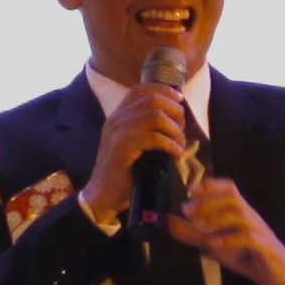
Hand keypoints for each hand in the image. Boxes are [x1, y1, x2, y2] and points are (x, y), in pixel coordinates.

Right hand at [82, 82, 196, 229]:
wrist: (103, 195)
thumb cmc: (123, 172)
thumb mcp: (133, 144)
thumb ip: (145, 128)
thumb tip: (175, 118)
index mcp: (118, 115)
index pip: (141, 89)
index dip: (163, 90)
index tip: (179, 100)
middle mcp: (116, 119)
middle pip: (153, 99)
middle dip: (174, 111)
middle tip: (182, 129)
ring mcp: (117, 131)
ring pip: (156, 116)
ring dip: (175, 130)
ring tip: (179, 144)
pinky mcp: (122, 146)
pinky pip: (154, 137)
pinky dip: (170, 144)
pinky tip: (176, 153)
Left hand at [165, 178, 284, 284]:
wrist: (273, 273)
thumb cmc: (243, 252)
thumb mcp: (213, 241)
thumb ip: (191, 232)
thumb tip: (165, 220)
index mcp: (238, 211)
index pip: (228, 188)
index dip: (210, 185)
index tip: (190, 189)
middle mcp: (249, 216)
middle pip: (232, 197)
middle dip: (209, 200)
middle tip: (187, 210)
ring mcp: (258, 231)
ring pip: (241, 214)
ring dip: (217, 217)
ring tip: (199, 225)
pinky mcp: (264, 247)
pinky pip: (250, 238)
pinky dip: (230, 238)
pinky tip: (214, 243)